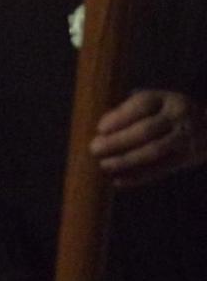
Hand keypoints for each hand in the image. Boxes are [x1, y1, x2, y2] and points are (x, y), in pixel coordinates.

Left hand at [90, 90, 205, 187]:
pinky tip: (117, 181)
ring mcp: (185, 139)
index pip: (142, 104)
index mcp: (165, 98)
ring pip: (153, 151)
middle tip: (94, 148)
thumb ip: (129, 107)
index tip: (100, 127)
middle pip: (146, 130)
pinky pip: (161, 169)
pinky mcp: (188, 159)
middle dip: (118, 141)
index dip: (120, 116)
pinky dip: (138, 176)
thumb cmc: (168, 112)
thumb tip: (93, 121)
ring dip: (126, 160)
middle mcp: (178, 117)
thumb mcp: (155, 102)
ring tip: (103, 165)